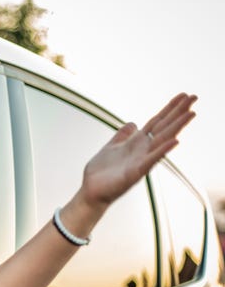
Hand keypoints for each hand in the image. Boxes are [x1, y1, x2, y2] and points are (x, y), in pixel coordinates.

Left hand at [81, 92, 196, 209]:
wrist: (91, 191)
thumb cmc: (101, 173)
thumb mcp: (111, 147)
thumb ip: (122, 135)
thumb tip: (133, 123)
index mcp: (136, 143)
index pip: (156, 122)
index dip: (169, 109)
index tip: (183, 96)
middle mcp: (142, 150)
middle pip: (164, 127)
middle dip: (178, 112)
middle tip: (194, 97)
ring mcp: (141, 161)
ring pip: (162, 140)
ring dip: (176, 127)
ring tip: (190, 113)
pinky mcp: (135, 173)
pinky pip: (151, 160)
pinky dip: (162, 150)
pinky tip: (175, 140)